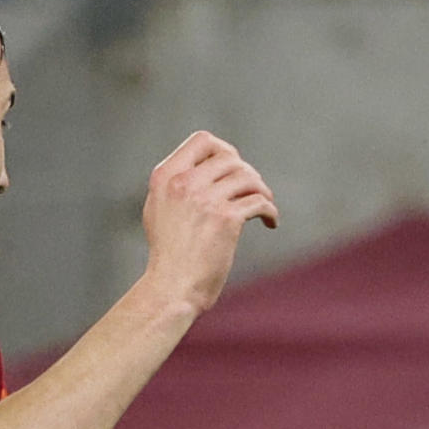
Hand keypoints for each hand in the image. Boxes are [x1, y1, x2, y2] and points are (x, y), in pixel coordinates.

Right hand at [137, 132, 278, 318]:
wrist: (171, 287)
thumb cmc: (167, 257)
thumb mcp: (158, 210)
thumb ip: (176, 187)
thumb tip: (202, 171)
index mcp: (166, 176)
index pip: (202, 141)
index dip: (224, 150)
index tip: (234, 167)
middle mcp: (184, 183)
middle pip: (230, 158)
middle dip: (248, 173)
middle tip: (253, 192)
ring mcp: (206, 199)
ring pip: (248, 177)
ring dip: (262, 190)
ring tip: (265, 205)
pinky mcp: (226, 220)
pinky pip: (259, 201)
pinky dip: (271, 211)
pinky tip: (270, 222)